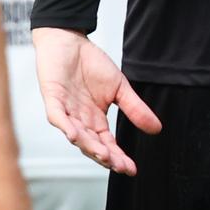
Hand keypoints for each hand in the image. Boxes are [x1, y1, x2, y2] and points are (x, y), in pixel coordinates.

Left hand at [32, 27, 159, 174]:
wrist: (69, 40)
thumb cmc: (91, 63)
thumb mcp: (119, 87)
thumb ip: (135, 108)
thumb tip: (157, 128)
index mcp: (95, 119)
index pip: (107, 144)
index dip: (119, 157)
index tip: (132, 169)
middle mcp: (80, 120)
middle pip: (93, 145)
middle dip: (106, 157)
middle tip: (120, 167)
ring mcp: (66, 111)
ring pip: (76, 135)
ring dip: (89, 146)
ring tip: (103, 156)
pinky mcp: (53, 99)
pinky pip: (57, 117)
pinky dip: (65, 126)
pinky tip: (75, 135)